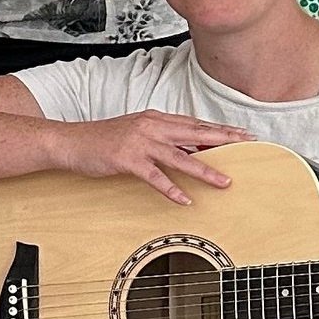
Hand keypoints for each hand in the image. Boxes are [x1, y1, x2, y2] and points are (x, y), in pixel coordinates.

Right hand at [58, 109, 253, 205]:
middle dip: (224, 140)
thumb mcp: (135, 130)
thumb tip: (187, 147)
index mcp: (154, 119)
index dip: (219, 128)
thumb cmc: (102, 139)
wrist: (70, 141)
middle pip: (194, 134)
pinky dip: (171, 189)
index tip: (242, 132)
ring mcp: (139, 143)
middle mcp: (151, 127)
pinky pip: (155, 177)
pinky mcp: (127, 160)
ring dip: (205, 170)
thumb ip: (160, 135)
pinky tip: (185, 199)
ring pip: (180, 157)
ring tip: (224, 181)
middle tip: (247, 144)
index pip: (194, 123)